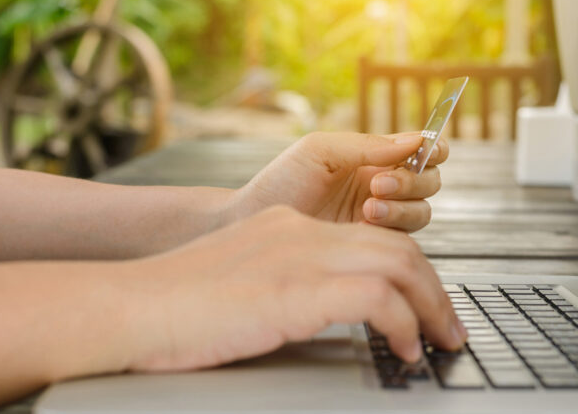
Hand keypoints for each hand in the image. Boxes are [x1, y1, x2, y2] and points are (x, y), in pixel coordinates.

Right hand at [125, 206, 466, 371]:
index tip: (425, 309)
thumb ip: (283, 286)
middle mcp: (301, 233)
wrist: (128, 307)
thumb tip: (318, 314)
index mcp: (289, 228)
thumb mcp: (240, 283)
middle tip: (450, 328)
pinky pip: (378, 298)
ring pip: (400, 265)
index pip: (373, 240)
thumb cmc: (172, 309)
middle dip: (436, 291)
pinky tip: (405, 349)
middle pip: (399, 246)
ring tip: (440, 342)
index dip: (411, 274)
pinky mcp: (295, 289)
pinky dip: (404, 324)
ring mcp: (300, 257)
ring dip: (432, 307)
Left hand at [229, 131, 448, 231]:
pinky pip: (403, 241)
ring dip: (401, 208)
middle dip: (411, 182)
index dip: (433, 149)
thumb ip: (368, 145)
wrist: (253, 225)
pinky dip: (390, 231)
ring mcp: (379, 218)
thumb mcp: (321, 152)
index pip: (421, 151)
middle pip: (429, 183)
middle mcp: (382, 187)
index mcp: (374, 159)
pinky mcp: (373, 246)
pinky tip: (363, 224)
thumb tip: (413, 140)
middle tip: (378, 184)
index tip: (427, 150)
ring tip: (368, 207)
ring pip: (421, 213)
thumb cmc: (281, 183)